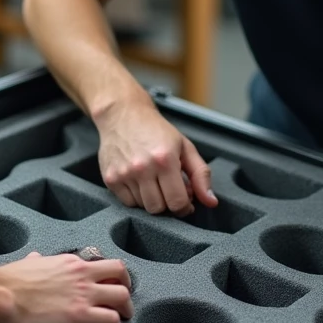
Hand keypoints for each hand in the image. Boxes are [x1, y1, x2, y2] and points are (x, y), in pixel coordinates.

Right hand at [0, 251, 133, 322]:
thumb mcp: (27, 263)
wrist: (2, 296)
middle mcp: (82, 275)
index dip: (108, 275)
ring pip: (122, 296)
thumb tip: (35, 258)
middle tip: (124, 298)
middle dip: (126, 286)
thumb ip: (37, 261)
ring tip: (123, 316)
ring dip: (126, 308)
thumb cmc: (9, 282)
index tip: (108, 283)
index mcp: (70, 263)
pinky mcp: (80, 315)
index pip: (100, 263)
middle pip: (120, 273)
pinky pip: (110, 319)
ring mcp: (83, 294)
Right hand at [96, 102, 217, 216]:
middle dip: (168, 203)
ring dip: (152, 200)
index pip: (177, 202)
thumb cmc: (156, 130)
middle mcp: (143, 168)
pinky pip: (127, 203)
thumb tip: (211, 201)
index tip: (185, 202)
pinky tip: (140, 182)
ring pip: (143, 207)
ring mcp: (124, 174)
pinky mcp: (110, 178)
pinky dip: (136, 198)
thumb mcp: (185, 147)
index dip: (185, 207)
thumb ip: (201, 175)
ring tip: (154, 182)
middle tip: (169, 190)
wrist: (123, 114)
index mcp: (165, 160)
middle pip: (159, 208)